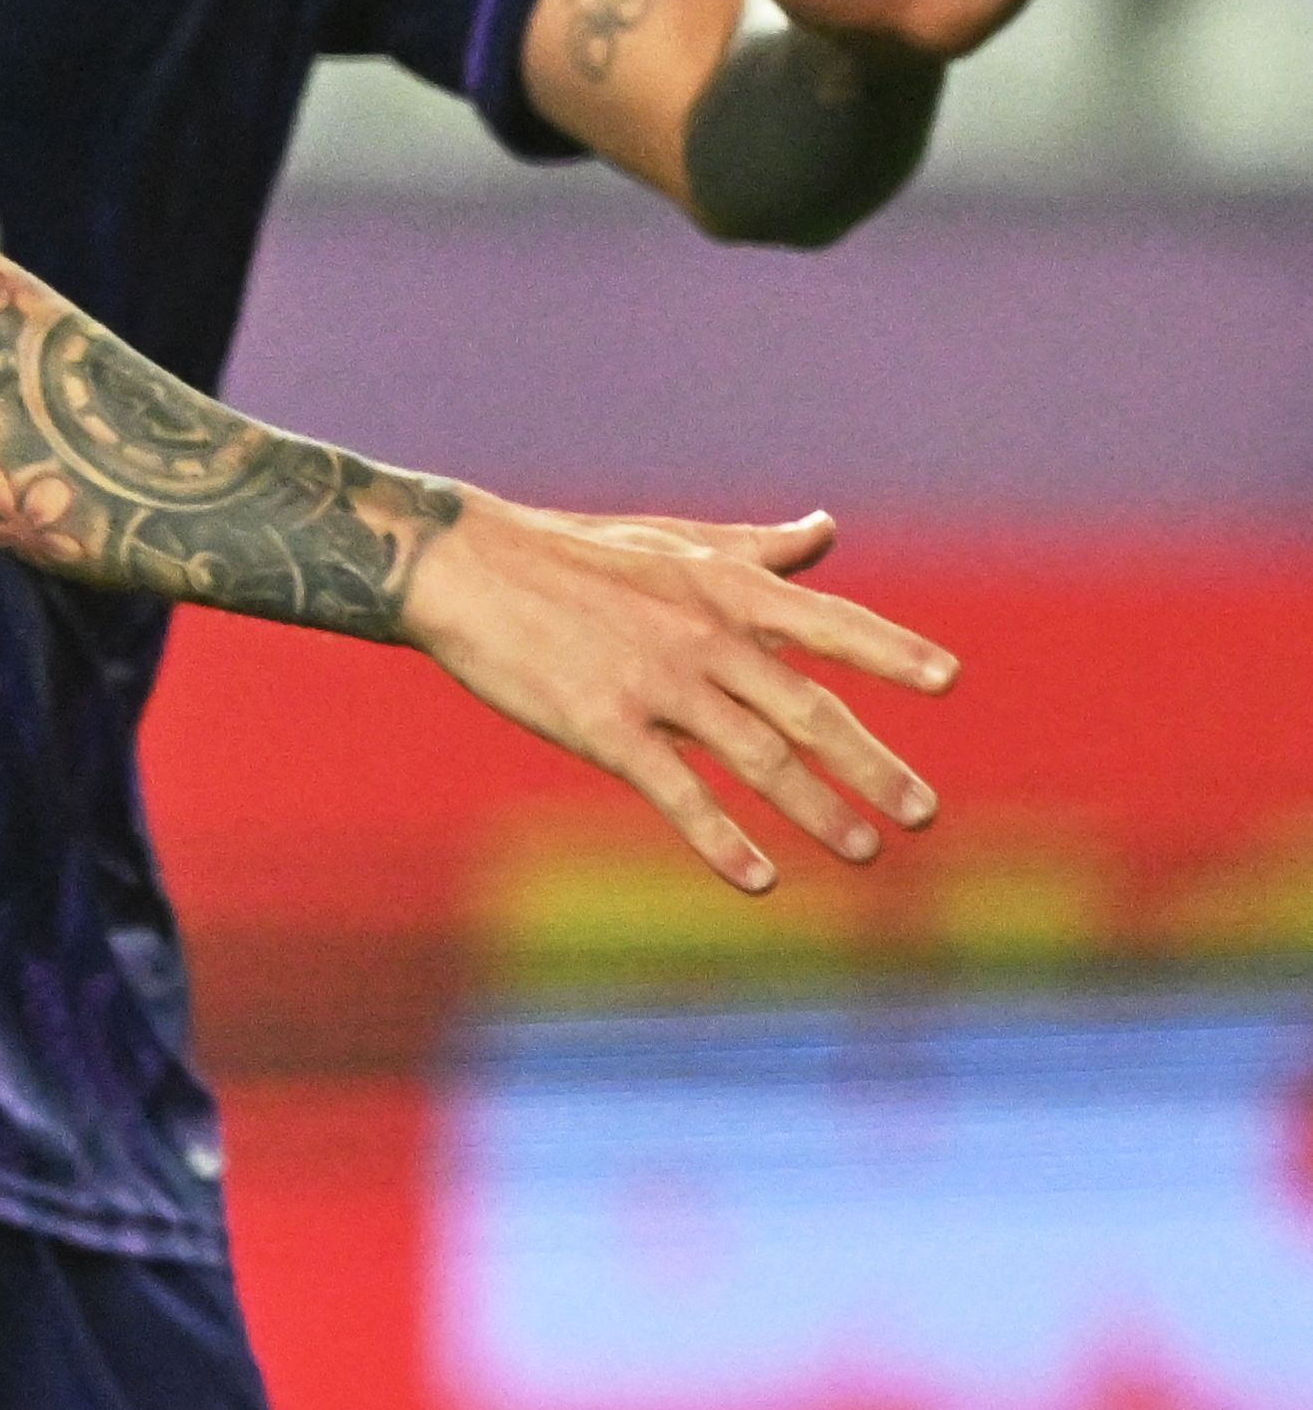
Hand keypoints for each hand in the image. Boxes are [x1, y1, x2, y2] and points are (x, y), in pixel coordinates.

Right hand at [397, 501, 955, 891]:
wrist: (463, 568)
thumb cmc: (570, 552)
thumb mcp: (672, 541)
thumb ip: (757, 548)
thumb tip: (826, 529)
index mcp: (721, 587)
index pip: (825, 621)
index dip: (889, 650)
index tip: (946, 679)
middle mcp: (702, 636)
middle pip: (807, 710)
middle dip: (871, 766)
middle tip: (923, 812)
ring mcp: (654, 684)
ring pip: (757, 759)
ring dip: (818, 810)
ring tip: (864, 850)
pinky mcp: (602, 726)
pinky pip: (677, 793)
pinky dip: (723, 840)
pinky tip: (759, 880)